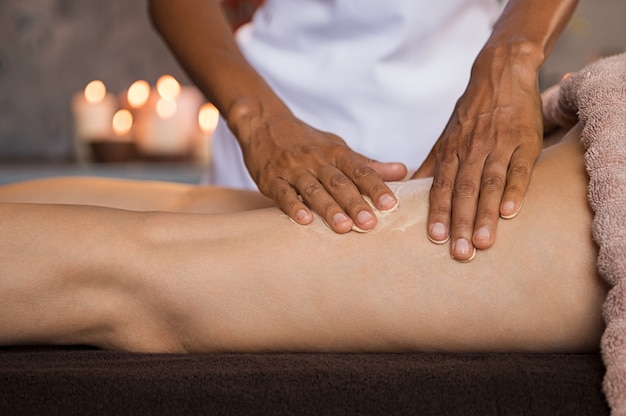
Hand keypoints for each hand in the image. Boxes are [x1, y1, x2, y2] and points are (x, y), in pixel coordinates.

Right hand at [240, 114, 406, 232]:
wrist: (264, 123)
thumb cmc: (308, 142)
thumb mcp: (338, 148)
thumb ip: (368, 164)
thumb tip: (403, 171)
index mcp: (336, 153)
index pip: (361, 171)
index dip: (376, 187)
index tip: (392, 205)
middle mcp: (317, 160)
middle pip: (339, 183)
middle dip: (355, 204)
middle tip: (370, 224)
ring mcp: (293, 169)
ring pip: (313, 190)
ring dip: (329, 209)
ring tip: (343, 227)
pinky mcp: (271, 179)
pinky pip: (283, 193)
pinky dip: (293, 206)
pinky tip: (304, 220)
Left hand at [413, 54, 542, 260]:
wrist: (501, 74)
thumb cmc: (471, 114)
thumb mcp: (446, 137)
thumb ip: (431, 166)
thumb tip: (407, 191)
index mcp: (451, 152)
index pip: (441, 187)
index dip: (438, 212)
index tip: (435, 238)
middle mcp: (471, 150)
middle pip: (463, 190)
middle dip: (460, 223)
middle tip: (460, 253)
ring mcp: (498, 145)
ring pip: (489, 183)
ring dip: (486, 214)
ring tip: (483, 242)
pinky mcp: (525, 141)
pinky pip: (520, 168)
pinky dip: (515, 190)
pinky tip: (511, 213)